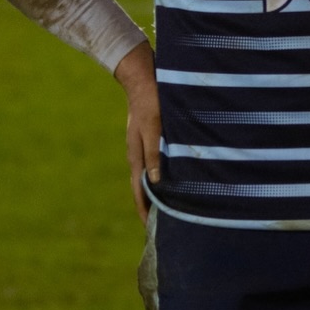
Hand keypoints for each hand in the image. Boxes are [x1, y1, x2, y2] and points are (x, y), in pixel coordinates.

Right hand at [113, 42, 160, 222]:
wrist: (142, 78)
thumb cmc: (152, 101)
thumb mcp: (154, 128)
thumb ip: (155, 154)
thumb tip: (157, 182)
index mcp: (136, 157)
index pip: (139, 193)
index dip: (145, 212)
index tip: (152, 231)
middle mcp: (137, 156)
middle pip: (143, 189)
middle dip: (152, 208)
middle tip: (164, 226)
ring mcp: (142, 148)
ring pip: (149, 178)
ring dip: (158, 194)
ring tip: (171, 209)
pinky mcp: (149, 140)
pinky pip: (154, 165)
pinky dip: (161, 178)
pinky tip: (172, 181)